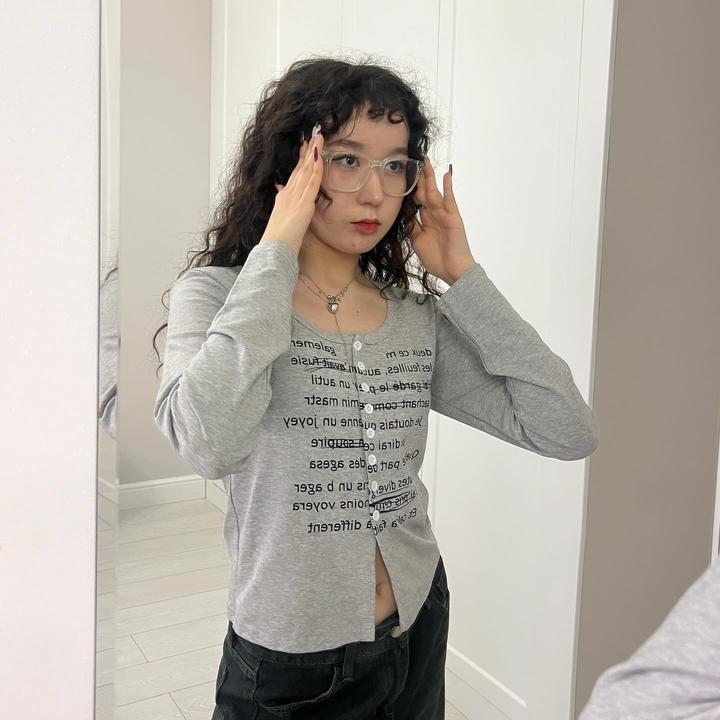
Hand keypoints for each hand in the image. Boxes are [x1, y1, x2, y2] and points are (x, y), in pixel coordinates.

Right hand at [260, 129, 324, 253]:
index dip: (301, 159)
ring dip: (313, 153)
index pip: (295, 174)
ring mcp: (295, 198)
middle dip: (308, 150)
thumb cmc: (279, 239)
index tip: (306, 145)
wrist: (274, 249)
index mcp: (284, 197)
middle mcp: (288, 194)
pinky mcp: (302, 205)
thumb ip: (282, 202)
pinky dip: (315, 170)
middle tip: (314, 133)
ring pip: (305, 171)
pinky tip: (319, 158)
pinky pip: (311, 184)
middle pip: (300, 168)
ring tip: (319, 137)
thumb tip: (279, 189)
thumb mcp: (280, 217)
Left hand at [409, 156, 475, 283]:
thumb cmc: (437, 259)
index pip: (416, 201)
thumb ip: (412, 228)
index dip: (410, 189)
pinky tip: (446, 174)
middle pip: (425, 192)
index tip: (402, 176)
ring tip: (426, 161)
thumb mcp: (417, 241)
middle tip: (413, 161)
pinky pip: (450, 200)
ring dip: (430, 177)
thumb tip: (404, 216)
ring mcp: (444, 215)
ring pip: (435, 192)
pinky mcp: (454, 218)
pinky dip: (448, 187)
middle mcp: (435, 215)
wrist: (453, 271)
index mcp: (426, 220)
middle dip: (419, 178)